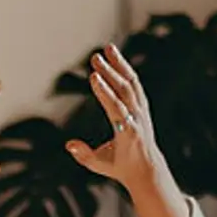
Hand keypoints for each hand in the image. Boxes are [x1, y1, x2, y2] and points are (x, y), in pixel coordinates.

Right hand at [69, 45, 189, 216]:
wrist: (147, 168)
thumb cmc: (120, 167)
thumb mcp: (100, 165)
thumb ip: (84, 155)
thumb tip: (69, 144)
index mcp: (127, 133)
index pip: (116, 109)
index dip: (105, 93)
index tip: (93, 77)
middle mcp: (137, 118)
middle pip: (124, 91)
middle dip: (110, 73)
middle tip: (95, 58)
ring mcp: (141, 111)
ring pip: (131, 84)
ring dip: (119, 65)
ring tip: (107, 48)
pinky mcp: (142, 106)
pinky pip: (134, 84)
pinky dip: (125, 69)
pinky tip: (115, 57)